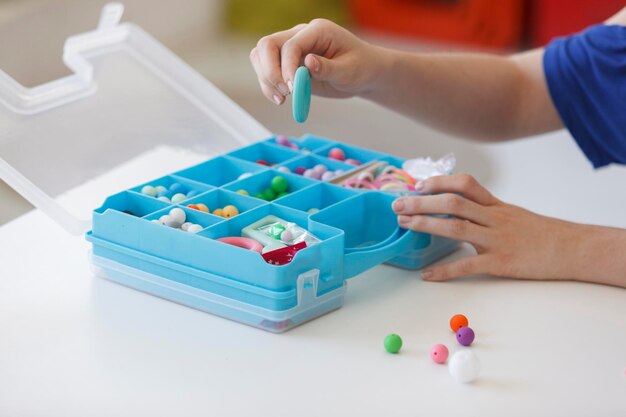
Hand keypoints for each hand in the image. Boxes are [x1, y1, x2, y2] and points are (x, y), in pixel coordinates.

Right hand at [249, 19, 385, 104]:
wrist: (363, 74)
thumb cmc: (360, 68)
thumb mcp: (349, 70)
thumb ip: (328, 67)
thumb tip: (308, 62)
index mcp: (317, 30)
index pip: (290, 44)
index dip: (287, 66)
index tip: (292, 88)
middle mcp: (300, 35)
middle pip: (267, 45)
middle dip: (270, 71)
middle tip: (285, 92)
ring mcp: (291, 49)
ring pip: (261, 57)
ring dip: (266, 79)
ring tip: (282, 99)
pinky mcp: (287, 64)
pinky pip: (266, 71)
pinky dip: (268, 86)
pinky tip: (281, 100)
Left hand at [392, 174, 584, 281]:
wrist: (571, 249)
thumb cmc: (540, 233)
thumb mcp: (512, 213)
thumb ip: (485, 211)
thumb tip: (456, 208)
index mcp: (495, 205)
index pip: (465, 184)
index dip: (440, 182)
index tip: (418, 185)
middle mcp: (494, 218)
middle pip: (453, 203)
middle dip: (422, 202)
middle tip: (397, 205)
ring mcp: (497, 239)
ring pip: (457, 227)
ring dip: (427, 224)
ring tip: (404, 224)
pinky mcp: (502, 262)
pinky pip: (469, 265)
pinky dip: (445, 271)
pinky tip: (427, 275)